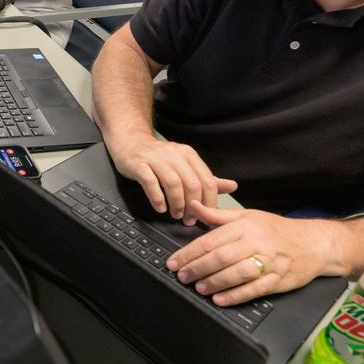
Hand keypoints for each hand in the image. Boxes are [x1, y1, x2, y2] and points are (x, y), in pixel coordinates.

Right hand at [107, 134, 236, 222]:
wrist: (131, 143)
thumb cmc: (159, 158)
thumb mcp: (185, 165)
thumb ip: (207, 178)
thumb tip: (232, 186)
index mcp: (189, 155)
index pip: (207, 180)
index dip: (209, 202)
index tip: (205, 216)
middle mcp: (174, 154)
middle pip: (192, 183)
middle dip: (193, 206)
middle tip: (189, 220)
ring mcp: (156, 159)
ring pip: (173, 183)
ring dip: (177, 204)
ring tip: (176, 215)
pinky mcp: (139, 164)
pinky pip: (151, 183)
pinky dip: (157, 198)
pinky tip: (160, 208)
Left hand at [166, 207, 336, 305]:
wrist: (314, 243)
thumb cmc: (277, 230)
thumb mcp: (247, 216)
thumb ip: (218, 215)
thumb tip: (194, 207)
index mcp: (245, 226)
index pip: (211, 240)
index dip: (189, 253)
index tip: (174, 262)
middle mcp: (256, 242)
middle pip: (221, 257)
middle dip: (197, 268)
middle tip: (182, 276)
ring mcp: (268, 262)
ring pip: (236, 273)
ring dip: (214, 282)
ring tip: (199, 287)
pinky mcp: (278, 279)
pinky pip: (254, 289)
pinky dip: (235, 295)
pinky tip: (220, 299)